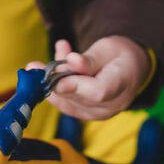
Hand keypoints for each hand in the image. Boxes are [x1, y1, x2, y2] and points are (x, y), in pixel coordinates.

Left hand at [26, 36, 150, 120]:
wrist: (129, 70)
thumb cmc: (118, 55)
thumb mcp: (108, 48)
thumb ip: (90, 58)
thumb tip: (72, 61)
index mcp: (123, 83)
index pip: (98, 91)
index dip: (74, 86)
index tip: (53, 78)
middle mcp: (112, 104)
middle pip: (78, 97)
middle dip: (54, 80)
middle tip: (34, 66)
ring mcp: (99, 113)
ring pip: (68, 101)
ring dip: (50, 82)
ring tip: (36, 66)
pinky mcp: (85, 114)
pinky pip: (65, 104)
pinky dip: (53, 88)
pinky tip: (45, 71)